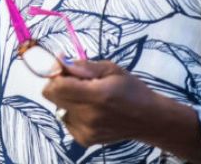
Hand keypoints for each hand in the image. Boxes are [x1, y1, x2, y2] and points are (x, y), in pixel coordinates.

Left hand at [41, 60, 158, 146]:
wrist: (148, 119)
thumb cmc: (131, 89)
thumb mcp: (111, 69)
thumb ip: (83, 66)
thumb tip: (60, 61)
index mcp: (96, 95)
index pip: (56, 86)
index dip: (56, 75)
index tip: (66, 70)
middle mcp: (88, 115)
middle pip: (52, 97)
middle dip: (59, 85)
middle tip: (76, 82)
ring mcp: (86, 130)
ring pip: (58, 108)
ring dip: (67, 99)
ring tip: (87, 97)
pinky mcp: (85, 139)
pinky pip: (66, 120)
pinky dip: (72, 113)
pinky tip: (89, 110)